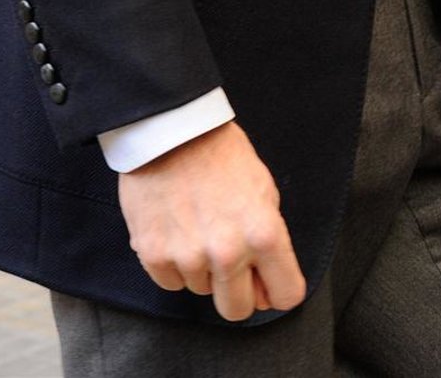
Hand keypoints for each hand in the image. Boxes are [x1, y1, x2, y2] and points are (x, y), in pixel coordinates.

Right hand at [118, 120, 305, 321]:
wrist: (173, 131)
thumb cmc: (222, 155)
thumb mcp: (263, 190)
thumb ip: (269, 243)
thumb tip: (264, 291)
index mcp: (264, 234)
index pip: (285, 296)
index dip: (277, 290)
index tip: (267, 282)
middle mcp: (228, 253)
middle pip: (238, 310)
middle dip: (237, 291)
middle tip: (228, 259)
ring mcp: (189, 257)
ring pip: (202, 291)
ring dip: (202, 268)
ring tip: (198, 226)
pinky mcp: (154, 255)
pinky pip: (171, 282)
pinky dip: (174, 264)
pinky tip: (176, 229)